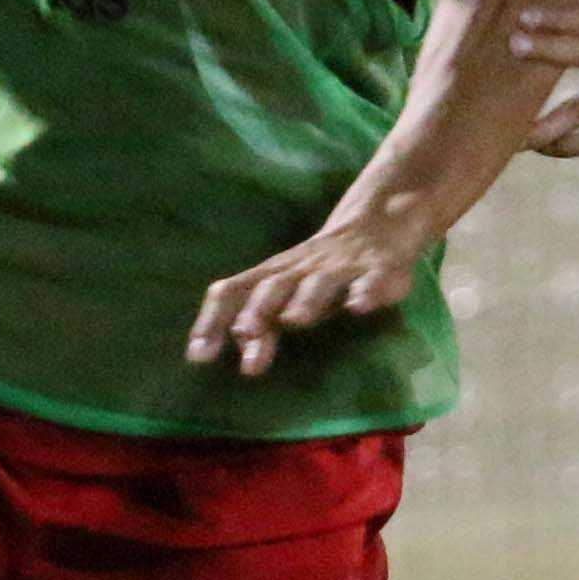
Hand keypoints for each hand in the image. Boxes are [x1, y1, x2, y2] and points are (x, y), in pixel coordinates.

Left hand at [187, 218, 431, 377]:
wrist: (377, 223)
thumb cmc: (318, 271)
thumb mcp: (285, 291)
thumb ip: (258, 324)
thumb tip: (217, 353)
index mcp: (273, 276)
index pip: (233, 292)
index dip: (213, 321)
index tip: (199, 356)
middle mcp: (301, 270)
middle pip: (272, 286)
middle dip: (258, 311)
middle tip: (246, 336)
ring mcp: (340, 269)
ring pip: (319, 282)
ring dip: (306, 299)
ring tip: (295, 319)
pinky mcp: (379, 269)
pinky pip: (371, 280)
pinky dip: (366, 292)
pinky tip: (359, 307)